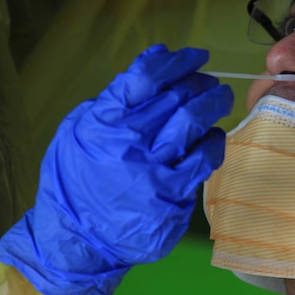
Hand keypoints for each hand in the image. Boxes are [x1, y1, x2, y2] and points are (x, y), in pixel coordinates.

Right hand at [0, 45, 233, 294]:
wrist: (75, 238)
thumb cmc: (76, 179)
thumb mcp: (78, 131)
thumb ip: (112, 100)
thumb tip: (153, 63)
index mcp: (104, 121)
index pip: (147, 77)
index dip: (177, 62)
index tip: (195, 56)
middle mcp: (129, 142)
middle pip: (176, 97)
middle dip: (199, 82)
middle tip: (209, 81)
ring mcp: (152, 170)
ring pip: (193, 123)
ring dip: (212, 104)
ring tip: (219, 97)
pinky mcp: (172, 196)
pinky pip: (203, 160)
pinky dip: (213, 142)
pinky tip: (213, 137)